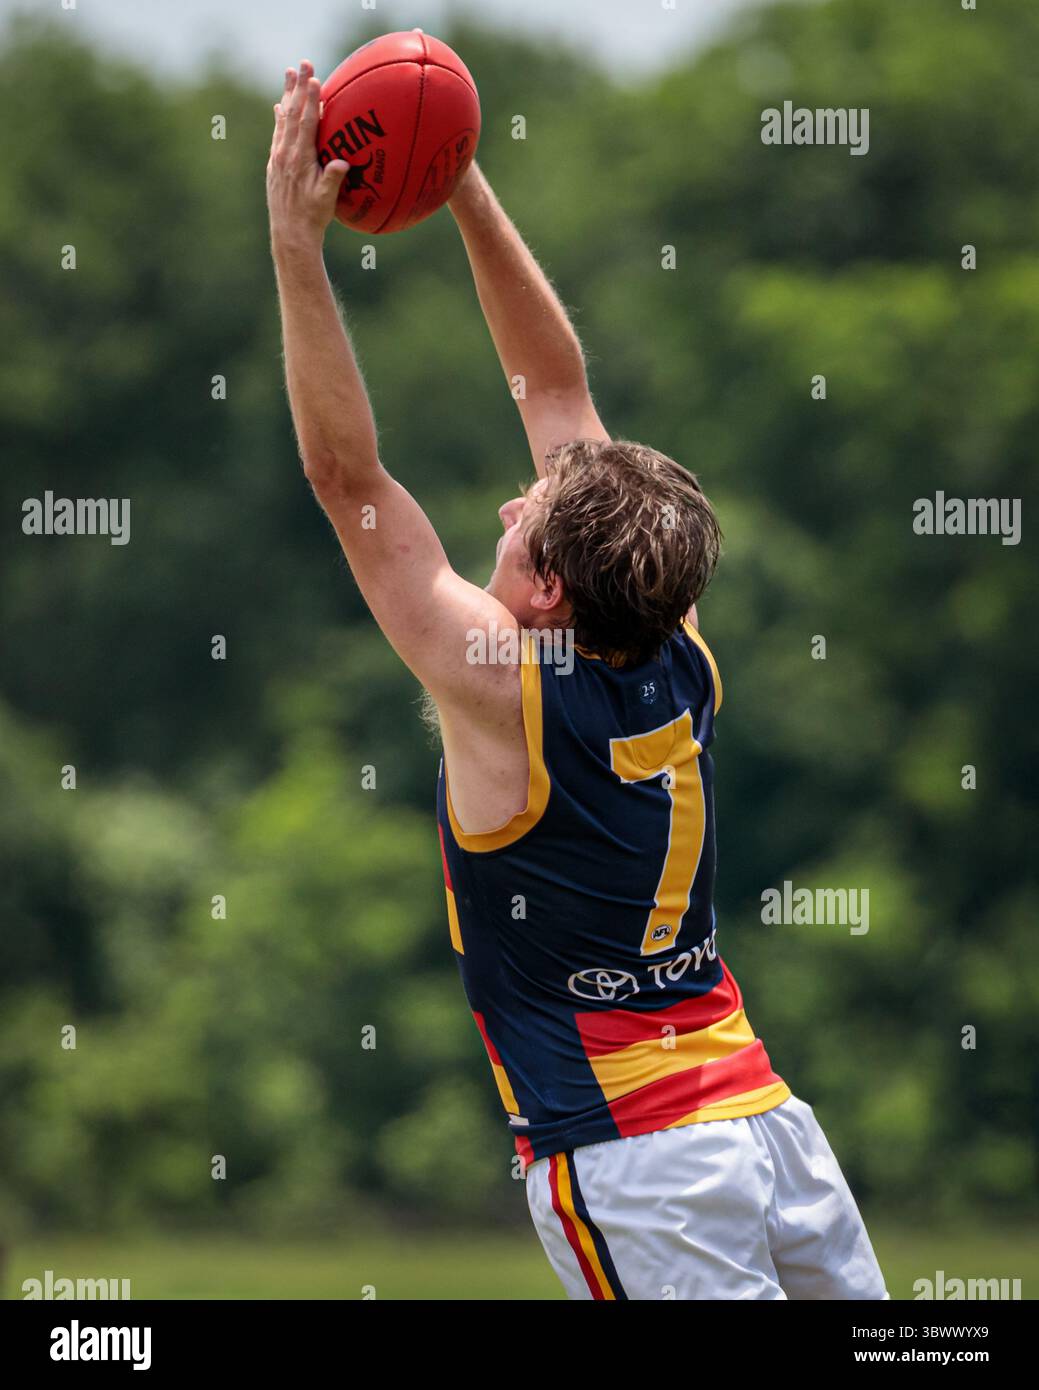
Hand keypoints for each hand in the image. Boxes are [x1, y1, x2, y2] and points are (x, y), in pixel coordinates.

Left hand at [267, 60, 349, 252]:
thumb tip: (342, 162)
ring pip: (282, 119)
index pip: (305, 123)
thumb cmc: (313, 219)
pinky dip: (279, 117)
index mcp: (299, 160)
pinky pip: (278, 133)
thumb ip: (332, 179)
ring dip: (287, 95)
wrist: (289, 234)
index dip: (310, 100)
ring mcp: (278, 157)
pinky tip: (279, 106)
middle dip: (298, 87)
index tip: (314, 78)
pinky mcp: (275, 164)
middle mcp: (285, 154)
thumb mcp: (326, 201)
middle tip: (302, 63)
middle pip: (291, 113)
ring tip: (289, 73)